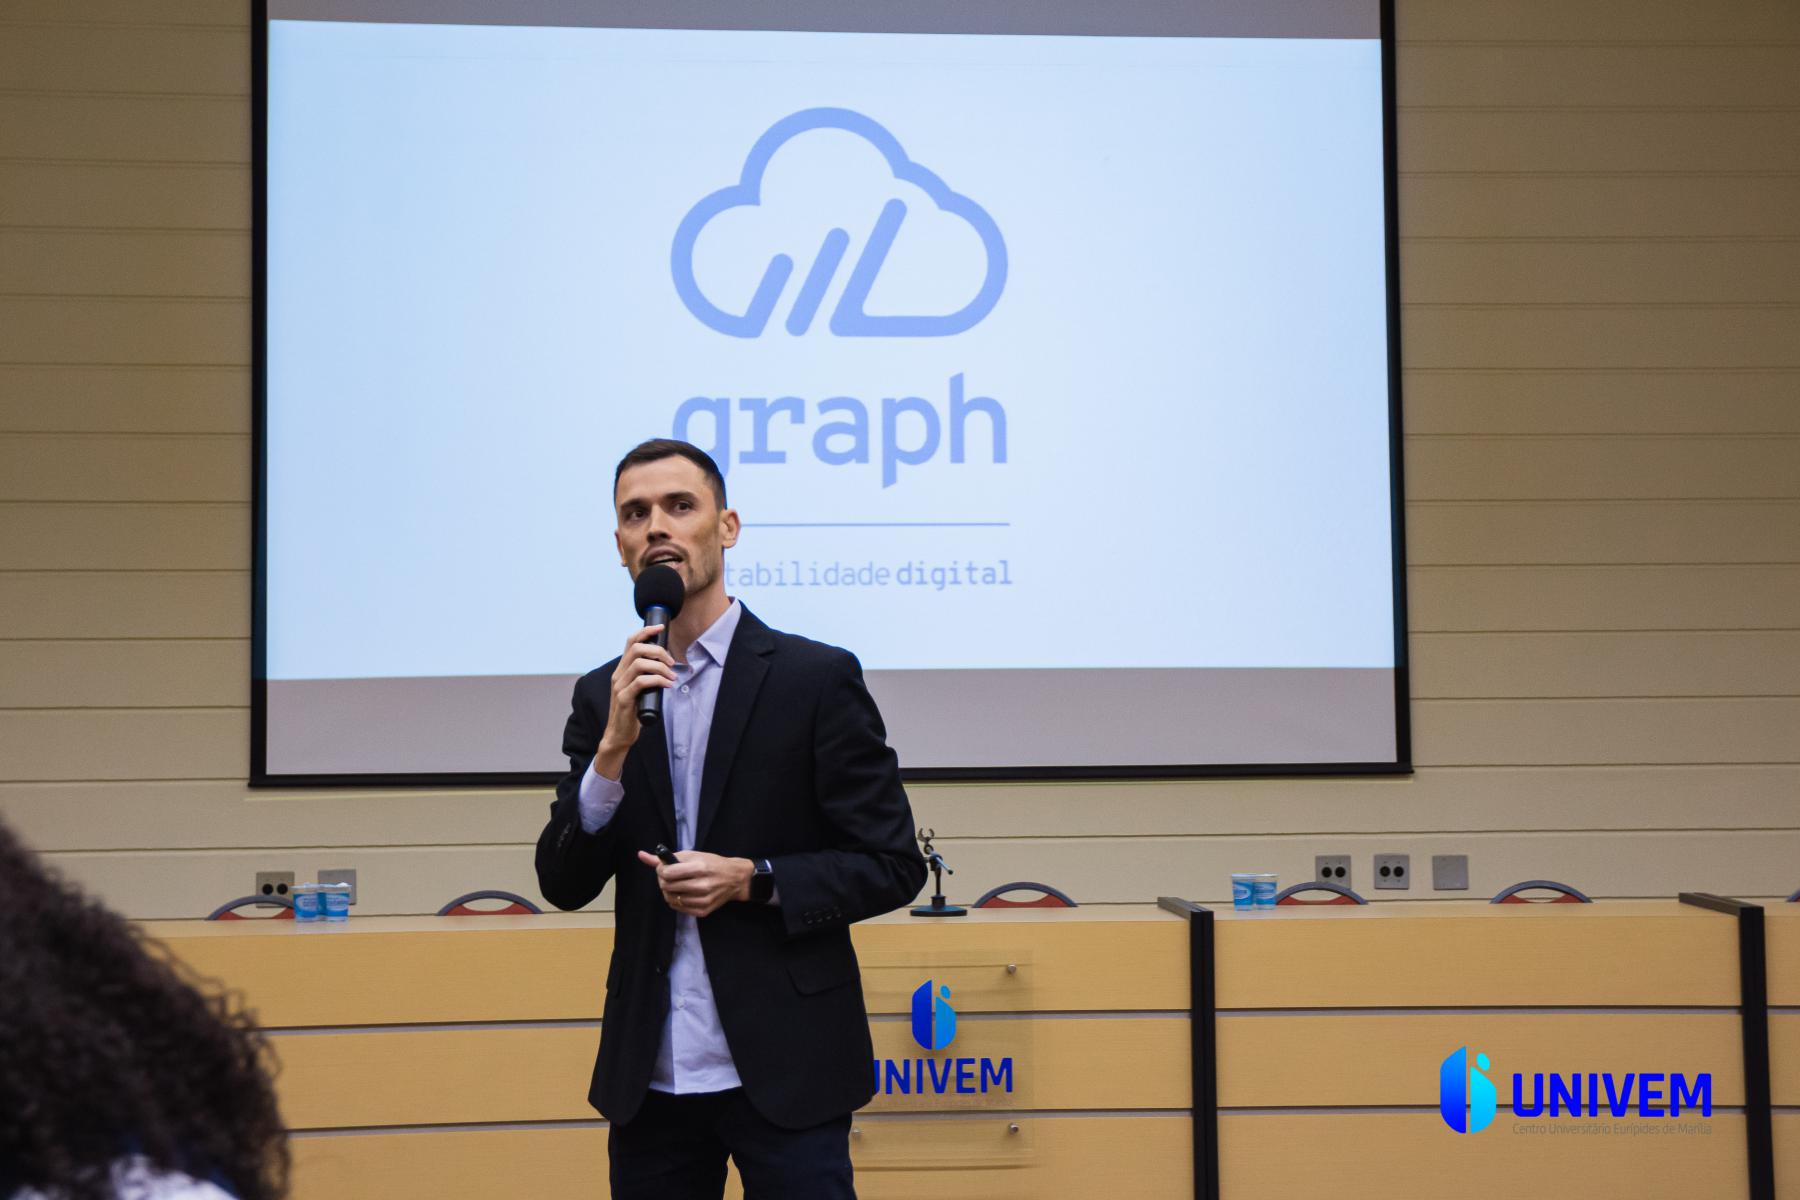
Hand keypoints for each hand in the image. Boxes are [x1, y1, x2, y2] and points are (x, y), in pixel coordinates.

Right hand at [593, 626, 675, 776]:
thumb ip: (646, 677)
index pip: (630, 641)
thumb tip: (666, 665)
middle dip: (658, 651)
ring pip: (640, 664)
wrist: (619, 735)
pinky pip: (641, 682)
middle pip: (637, 648)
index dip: (646, 631)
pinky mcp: (624, 699)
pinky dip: (657, 680)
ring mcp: (619, 686)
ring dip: (660, 667)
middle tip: (672, 663)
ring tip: (672, 676)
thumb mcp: (639, 690)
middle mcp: (618, 674)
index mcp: (622, 670)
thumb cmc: (632, 712)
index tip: (661, 627)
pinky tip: (667, 685)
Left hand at [637, 850, 752, 917]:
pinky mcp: (703, 911)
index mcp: (700, 868)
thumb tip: (641, 855)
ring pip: (671, 899)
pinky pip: (679, 908)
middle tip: (667, 876)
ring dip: (668, 891)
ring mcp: (703, 900)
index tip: (663, 867)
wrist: (735, 879)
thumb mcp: (693, 855)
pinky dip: (676, 900)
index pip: (668, 873)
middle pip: (667, 887)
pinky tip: (682, 892)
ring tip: (674, 884)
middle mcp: (703, 885)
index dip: (661, 870)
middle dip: (663, 880)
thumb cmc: (712, 864)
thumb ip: (666, 857)